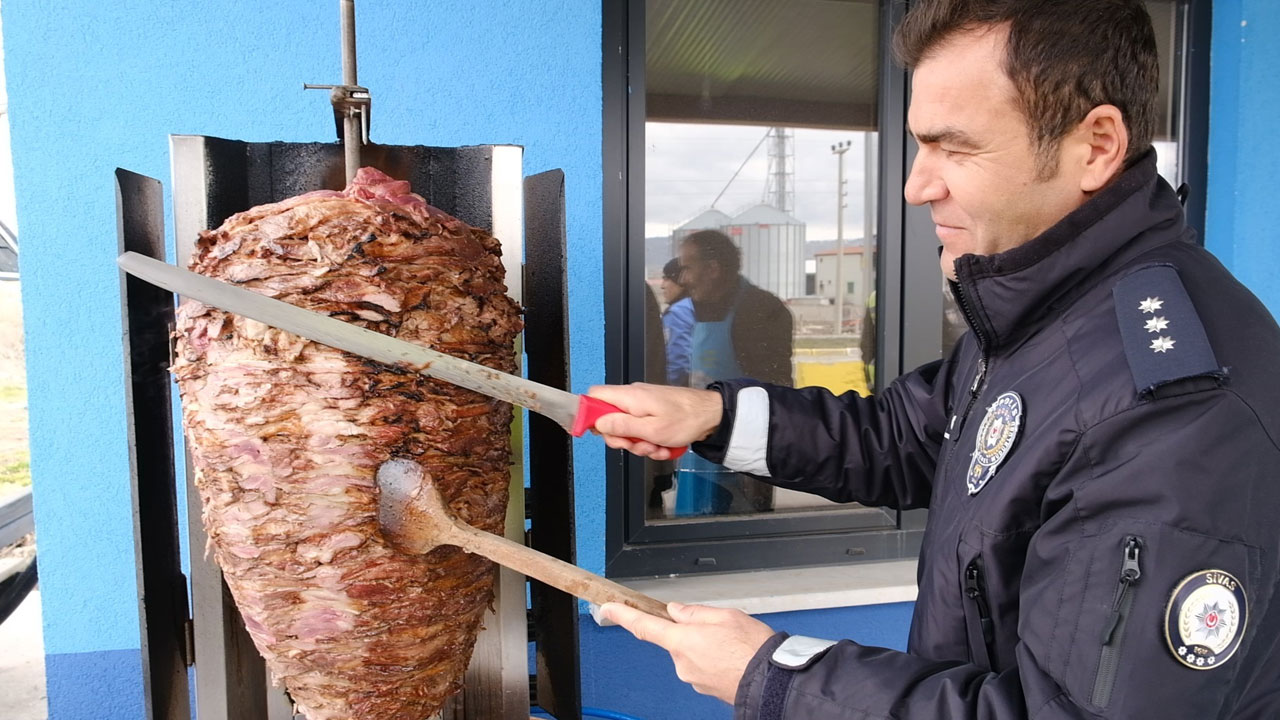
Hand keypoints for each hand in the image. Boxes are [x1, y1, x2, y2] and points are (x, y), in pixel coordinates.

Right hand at [587, 383, 722, 458]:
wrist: (713, 415)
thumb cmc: (686, 419)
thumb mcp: (651, 430)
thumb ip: (622, 426)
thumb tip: (598, 423)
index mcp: (628, 397)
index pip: (594, 396)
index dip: (589, 415)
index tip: (597, 433)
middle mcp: (632, 398)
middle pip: (609, 419)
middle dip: (622, 439)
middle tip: (638, 446)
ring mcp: (643, 405)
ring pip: (627, 429)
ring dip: (640, 443)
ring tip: (658, 448)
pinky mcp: (653, 412)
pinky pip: (642, 430)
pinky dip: (650, 441)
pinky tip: (663, 446)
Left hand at [599, 601, 775, 704]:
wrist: (772, 680)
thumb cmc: (752, 648)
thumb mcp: (725, 615)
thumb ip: (695, 612)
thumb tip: (676, 612)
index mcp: (683, 640)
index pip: (644, 626)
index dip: (623, 616)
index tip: (608, 608)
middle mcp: (682, 662)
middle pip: (675, 639)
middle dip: (691, 631)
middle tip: (718, 627)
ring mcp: (692, 677)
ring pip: (690, 653)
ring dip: (704, 646)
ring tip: (731, 644)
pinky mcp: (703, 687)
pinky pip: (701, 666)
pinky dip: (712, 658)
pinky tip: (731, 656)